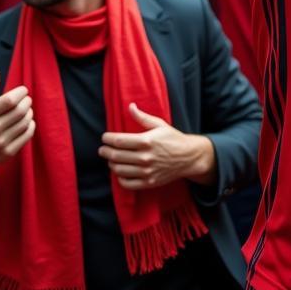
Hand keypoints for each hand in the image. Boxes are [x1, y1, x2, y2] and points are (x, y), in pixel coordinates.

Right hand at [0, 69, 34, 169]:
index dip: (21, 92)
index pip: (10, 100)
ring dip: (29, 112)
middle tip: (26, 99)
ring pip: (25, 122)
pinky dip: (31, 125)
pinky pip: (28, 134)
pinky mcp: (7, 152)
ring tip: (25, 109)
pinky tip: (26, 121)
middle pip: (20, 110)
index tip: (22, 90)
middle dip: (27, 101)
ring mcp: (0, 143)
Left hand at [100, 103, 216, 188]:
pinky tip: (120, 171)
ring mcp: (146, 172)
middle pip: (116, 156)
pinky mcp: (148, 183)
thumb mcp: (159, 124)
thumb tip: (130, 106)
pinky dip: (119, 178)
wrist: (188, 157)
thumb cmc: (172, 138)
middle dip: (105, 151)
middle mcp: (145, 157)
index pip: (119, 141)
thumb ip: (142, 117)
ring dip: (111, 164)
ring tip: (111, 159)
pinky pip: (127, 183)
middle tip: (103, 149)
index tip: (104, 137)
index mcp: (146, 141)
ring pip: (119, 170)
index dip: (108, 139)